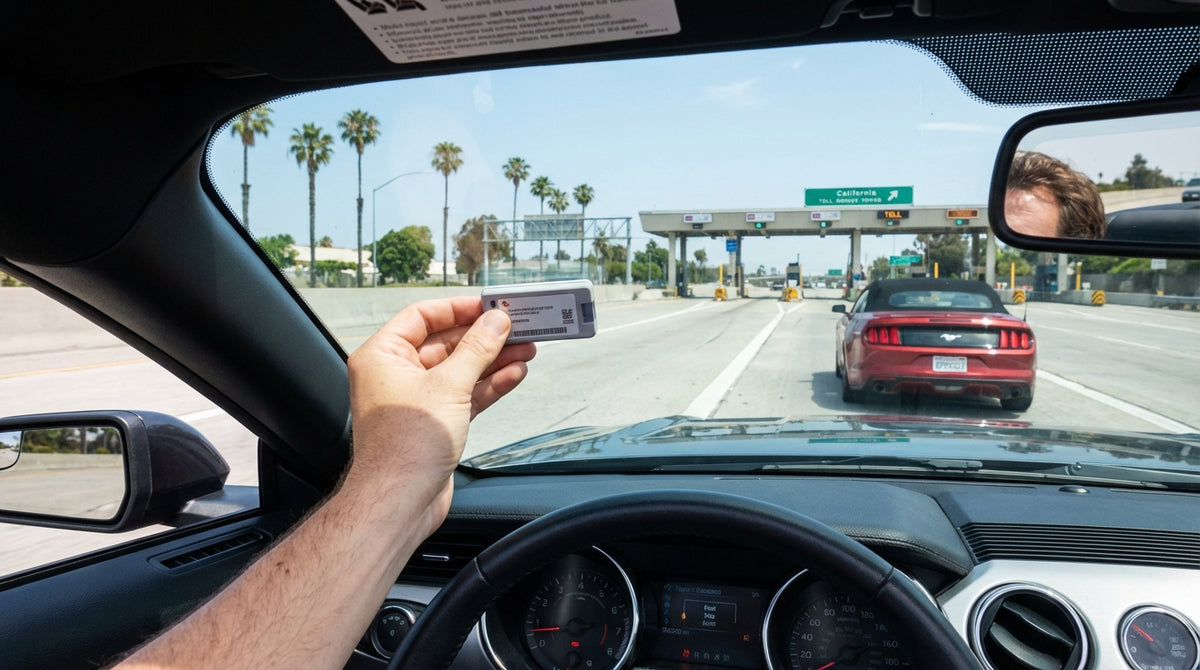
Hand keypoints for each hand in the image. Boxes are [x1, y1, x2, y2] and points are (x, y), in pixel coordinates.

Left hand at [345, 297, 535, 525]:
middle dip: (484, 337)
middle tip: (516, 329)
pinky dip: (488, 385)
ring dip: (493, 360)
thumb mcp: (449, 386)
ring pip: (460, 370)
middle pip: (446, 343)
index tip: (488, 306)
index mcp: (383, 356)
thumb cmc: (405, 446)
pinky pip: (465, 394)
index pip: (421, 316)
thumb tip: (495, 321)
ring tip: (526, 350)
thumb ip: (477, 349)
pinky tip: (513, 375)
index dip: (457, 309)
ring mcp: (416, 400)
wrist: (399, 502)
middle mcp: (395, 375)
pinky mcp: (435, 423)